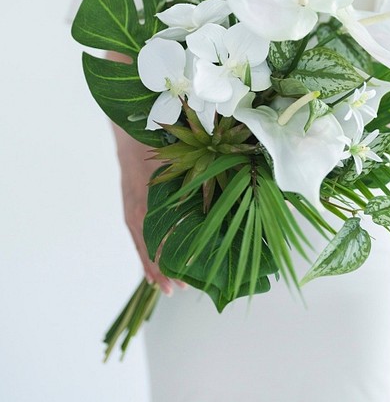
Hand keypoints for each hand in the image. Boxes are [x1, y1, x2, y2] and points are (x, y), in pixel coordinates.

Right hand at [113, 122, 186, 295]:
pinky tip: (149, 271)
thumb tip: (222, 203)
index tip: (182, 281)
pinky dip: (144, 257)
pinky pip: (137, 241)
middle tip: (181, 288)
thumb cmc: (159, 152)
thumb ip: (196, 189)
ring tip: (166, 287)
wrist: (132, 139)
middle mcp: (138, 216)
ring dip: (154, 268)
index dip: (170, 266)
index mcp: (149, 209)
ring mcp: (132, 215)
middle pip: (151, 253)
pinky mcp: (130, 211)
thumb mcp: (180, 170)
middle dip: (165, 272)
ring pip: (143, 250)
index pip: (160, 247)